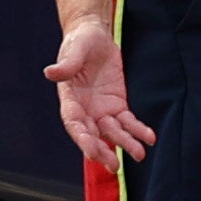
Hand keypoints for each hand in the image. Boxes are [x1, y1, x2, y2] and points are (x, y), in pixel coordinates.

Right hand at [46, 16, 152, 161]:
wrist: (94, 35)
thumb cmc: (79, 42)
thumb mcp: (74, 50)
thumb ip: (66, 64)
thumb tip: (50, 73)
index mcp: (70, 100)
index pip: (74, 124)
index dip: (83, 139)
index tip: (92, 152)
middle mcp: (85, 110)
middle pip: (93, 135)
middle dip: (103, 150)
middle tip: (114, 165)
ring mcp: (102, 109)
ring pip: (113, 132)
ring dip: (125, 143)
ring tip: (139, 154)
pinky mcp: (118, 105)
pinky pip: (128, 121)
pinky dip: (138, 130)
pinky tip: (149, 137)